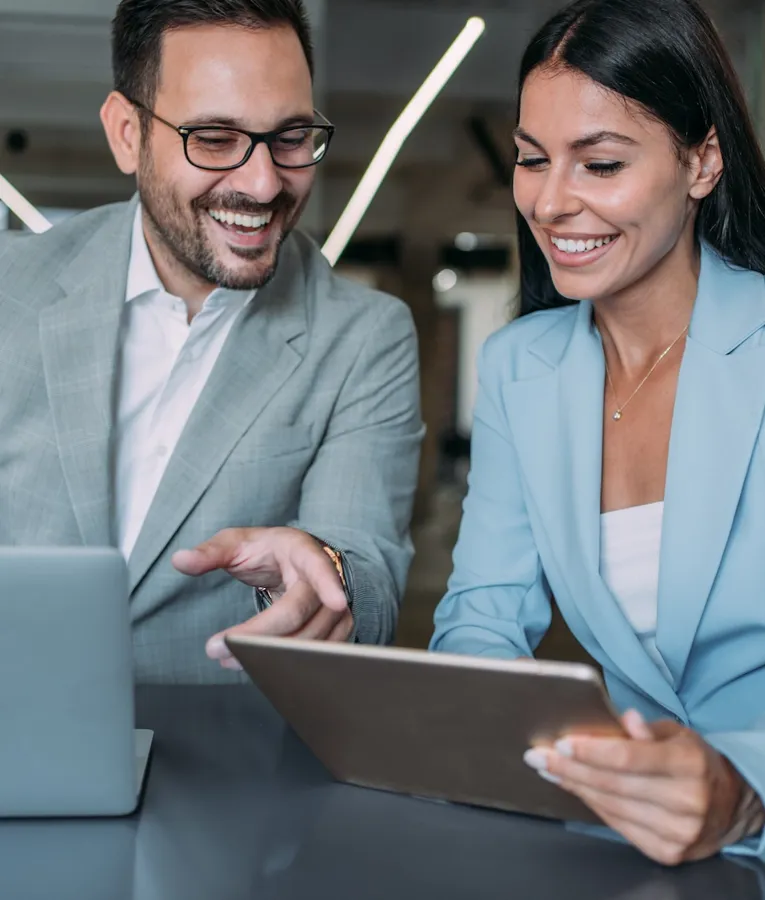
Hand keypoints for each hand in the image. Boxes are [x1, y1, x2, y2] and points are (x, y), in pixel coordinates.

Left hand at [172, 527, 353, 669]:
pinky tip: (256, 664)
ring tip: (227, 657)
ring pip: (308, 642)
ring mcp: (335, 611)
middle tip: (218, 647)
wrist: (295, 563)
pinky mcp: (334, 633)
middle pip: (300, 616)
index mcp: (305, 553)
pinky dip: (285, 663)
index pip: (321, 569)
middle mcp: (327, 583)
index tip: (337, 602)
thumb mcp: (238, 542)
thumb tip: (180, 560)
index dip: (330, 586)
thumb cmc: (268, 550)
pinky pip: (313, 655)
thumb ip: (210, 552)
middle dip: (260, 635)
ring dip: (268, 655)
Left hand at [524, 710, 748, 865]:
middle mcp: (686, 801)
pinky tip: (575, 787)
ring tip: (549, 768)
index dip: (591, 750)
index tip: (560, 742)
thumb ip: (647, 728)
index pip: (628, 757)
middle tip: (538, 754)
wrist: (728, 806)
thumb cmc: (693, 762)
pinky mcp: (667, 852)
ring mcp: (677, 832)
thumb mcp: (677, 734)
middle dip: (570, 767)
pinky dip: (592, 804)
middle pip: (612, 783)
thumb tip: (625, 718)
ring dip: (574, 785)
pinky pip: (617, 825)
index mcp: (688, 763)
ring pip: (610, 806)